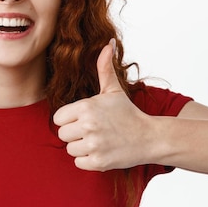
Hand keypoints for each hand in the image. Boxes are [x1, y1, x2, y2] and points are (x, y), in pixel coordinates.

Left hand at [53, 39, 151, 170]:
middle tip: (92, 131)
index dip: (69, 119)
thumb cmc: (127, 113)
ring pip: (70, 149)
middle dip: (75, 134)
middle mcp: (88, 126)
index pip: (58, 118)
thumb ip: (104, 68)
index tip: (83, 119)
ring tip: (98, 140)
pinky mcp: (98, 162)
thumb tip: (107, 44)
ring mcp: (94, 145)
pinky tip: (102, 151)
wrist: (149, 137)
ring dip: (81, 147)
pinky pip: (79, 162)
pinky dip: (88, 160)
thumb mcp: (114, 90)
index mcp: (87, 107)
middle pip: (62, 135)